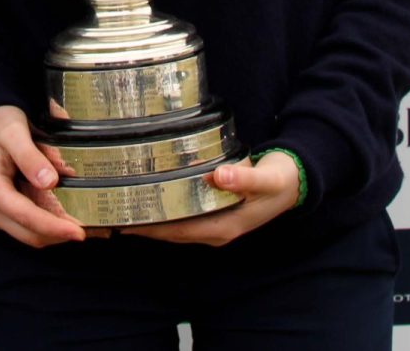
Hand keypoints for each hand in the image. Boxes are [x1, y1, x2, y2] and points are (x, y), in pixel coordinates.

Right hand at [0, 106, 85, 247]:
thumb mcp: (14, 133)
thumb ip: (29, 157)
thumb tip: (49, 181)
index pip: (25, 216)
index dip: (53, 227)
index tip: (78, 232)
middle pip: (30, 233)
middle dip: (60, 235)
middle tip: (92, 230)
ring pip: (32, 236)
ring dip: (58, 235)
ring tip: (88, 227)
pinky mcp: (6, 214)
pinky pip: (31, 229)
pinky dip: (52, 229)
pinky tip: (71, 221)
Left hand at [124, 153, 298, 246]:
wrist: (295, 182)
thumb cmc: (280, 181)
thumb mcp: (266, 180)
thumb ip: (245, 178)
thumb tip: (221, 177)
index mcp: (224, 227)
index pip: (178, 231)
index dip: (152, 228)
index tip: (125, 221)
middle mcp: (216, 231)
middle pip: (172, 232)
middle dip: (145, 226)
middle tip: (114, 214)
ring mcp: (215, 225)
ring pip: (176, 227)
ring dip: (153, 221)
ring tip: (125, 208)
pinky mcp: (216, 215)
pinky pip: (184, 218)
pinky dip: (166, 212)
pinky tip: (151, 200)